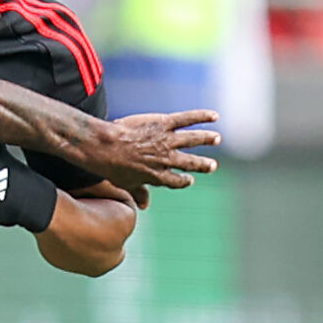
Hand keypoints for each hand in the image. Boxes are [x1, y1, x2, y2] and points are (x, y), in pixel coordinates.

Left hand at [77, 111, 220, 203]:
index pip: (176, 181)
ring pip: (193, 139)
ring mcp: (167, 141)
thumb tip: (143, 206)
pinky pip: (187, 119)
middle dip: (203, 164)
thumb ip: (138, 193)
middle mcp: (167, 159)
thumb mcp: (126, 184)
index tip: (189, 180)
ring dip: (207, 139)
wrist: (106, 146)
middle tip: (212, 166)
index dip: (184, 181)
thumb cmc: (112, 166)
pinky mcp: (164, 124)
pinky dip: (202, 116)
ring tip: (217, 139)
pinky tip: (214, 116)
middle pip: (190, 163)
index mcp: (158, 176)